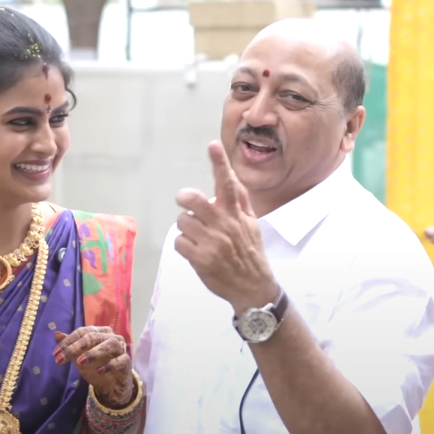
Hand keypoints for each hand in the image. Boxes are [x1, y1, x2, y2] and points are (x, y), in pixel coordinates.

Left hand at [54, 327, 133, 406]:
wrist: (112, 385)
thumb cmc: (96, 366)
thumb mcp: (79, 357)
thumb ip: (70, 345)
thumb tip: (56, 334)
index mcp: (100, 332)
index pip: (82, 332)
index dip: (68, 342)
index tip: (55, 354)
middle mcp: (112, 337)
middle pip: (93, 337)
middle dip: (76, 347)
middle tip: (62, 359)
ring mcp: (121, 349)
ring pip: (110, 344)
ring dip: (94, 352)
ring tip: (80, 362)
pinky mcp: (127, 362)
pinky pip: (121, 360)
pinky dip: (110, 365)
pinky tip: (99, 371)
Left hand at [174, 141, 278, 312]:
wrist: (253, 287)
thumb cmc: (250, 253)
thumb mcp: (251, 224)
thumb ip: (240, 201)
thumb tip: (231, 177)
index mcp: (236, 214)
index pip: (227, 183)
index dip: (220, 163)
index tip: (212, 145)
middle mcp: (224, 225)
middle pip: (193, 200)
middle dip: (184, 198)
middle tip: (184, 202)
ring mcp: (213, 243)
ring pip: (183, 221)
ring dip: (186, 227)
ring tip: (197, 236)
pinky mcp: (201, 259)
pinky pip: (180, 242)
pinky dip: (184, 246)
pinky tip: (195, 251)